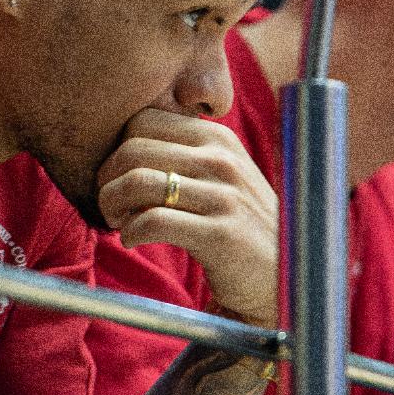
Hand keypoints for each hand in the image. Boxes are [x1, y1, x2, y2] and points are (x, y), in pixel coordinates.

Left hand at [96, 108, 277, 327]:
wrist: (286, 274)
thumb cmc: (241, 225)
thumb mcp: (221, 176)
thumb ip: (184, 155)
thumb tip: (123, 150)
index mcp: (217, 138)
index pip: (143, 120)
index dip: (118, 149)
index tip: (119, 178)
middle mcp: (221, 160)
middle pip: (133, 149)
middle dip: (107, 179)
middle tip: (111, 205)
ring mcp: (223, 196)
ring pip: (138, 181)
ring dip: (113, 204)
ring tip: (118, 222)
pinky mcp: (220, 235)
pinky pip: (153, 221)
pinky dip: (130, 232)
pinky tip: (132, 240)